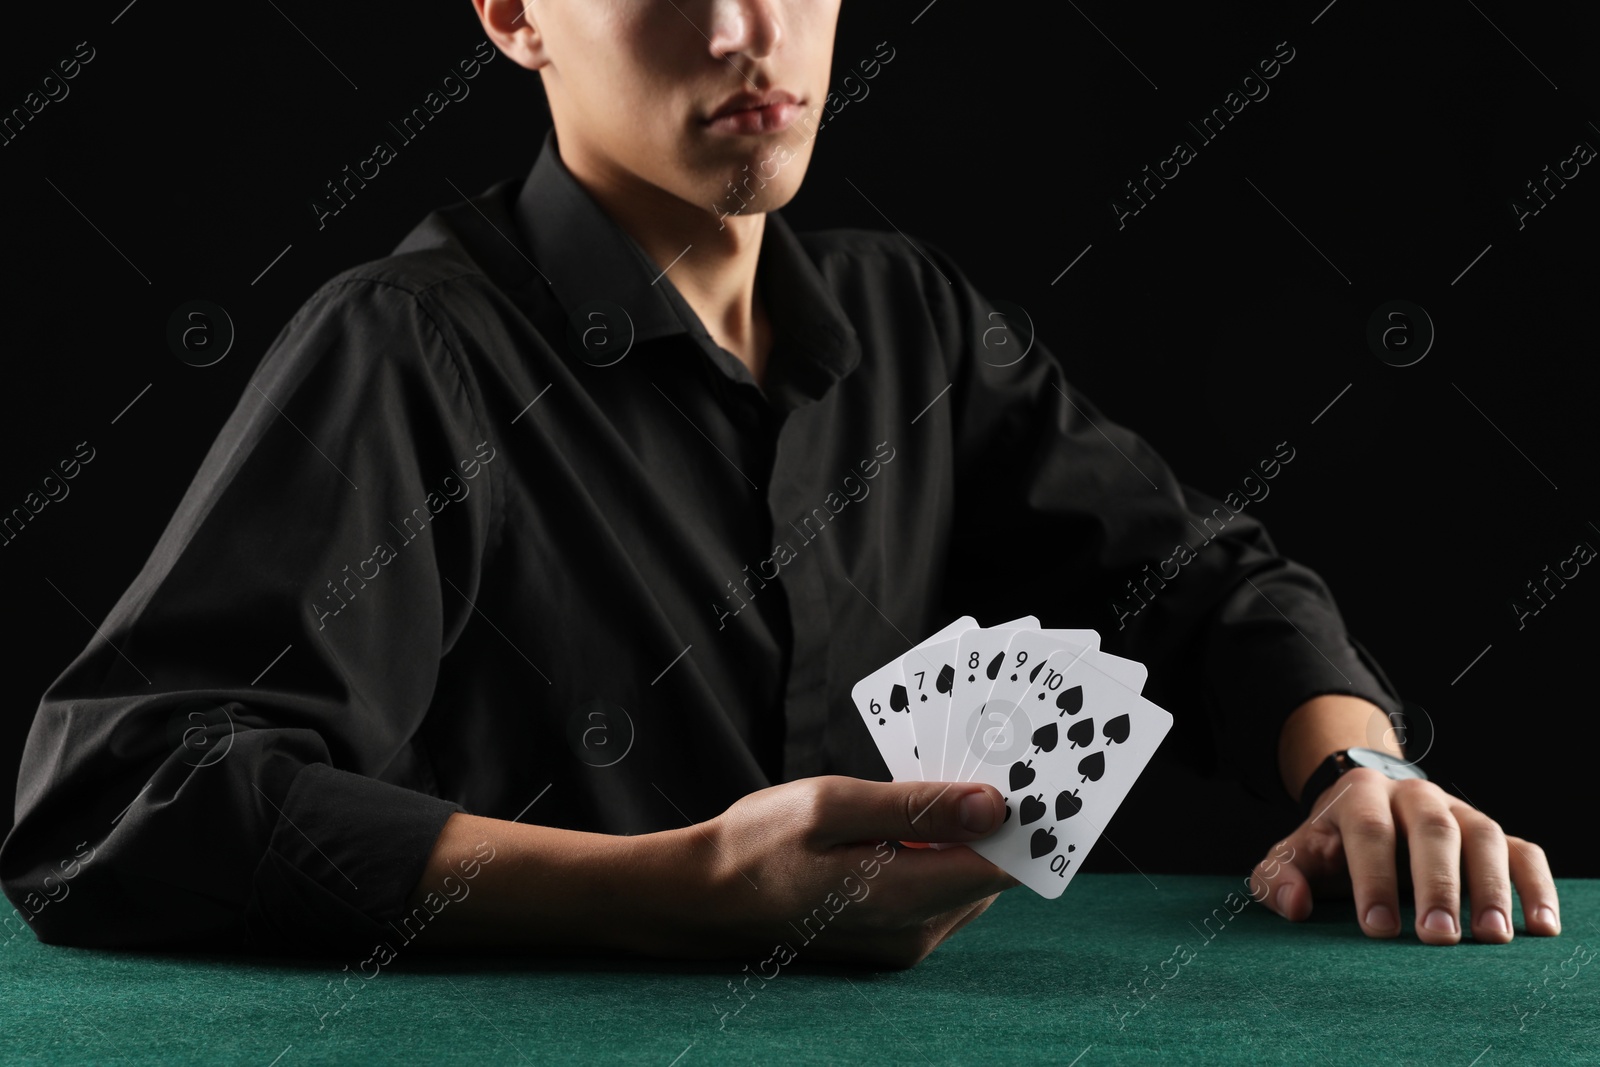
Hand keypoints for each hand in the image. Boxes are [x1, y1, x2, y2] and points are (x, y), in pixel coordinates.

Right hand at [704, 775, 1018, 967]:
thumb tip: (993, 806)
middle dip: (997, 816)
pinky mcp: (890, 939)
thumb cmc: (756, 843)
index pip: (1001, 865)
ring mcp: (903, 942)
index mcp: (904, 899)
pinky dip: (939, 852)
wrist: (700, 897)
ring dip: (967, 833)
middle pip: (989, 872)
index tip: (1041, 770)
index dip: (1029, 819)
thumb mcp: (831, 805)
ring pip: (965, 880)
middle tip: (998, 753)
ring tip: (959, 773)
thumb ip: (915, 808)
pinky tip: (922, 813)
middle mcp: (915, 932)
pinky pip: (936, 889)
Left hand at [1248, 768, 1558, 943]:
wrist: (1363, 808)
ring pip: (1483, 837)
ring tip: (1492, 938)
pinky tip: (1540, 927)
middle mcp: (1415, 795)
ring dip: (1490, 887)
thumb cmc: (1328, 846)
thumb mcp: (1293, 856)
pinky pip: (1523, 852)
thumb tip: (1293, 906)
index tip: (1378, 930)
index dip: (1373, 878)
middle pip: (1431, 830)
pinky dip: (1535, 886)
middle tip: (1437, 938)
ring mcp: (1459, 811)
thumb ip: (1278, 878)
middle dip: (1436, 884)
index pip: (1369, 831)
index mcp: (1361, 794)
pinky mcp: (1493, 834)